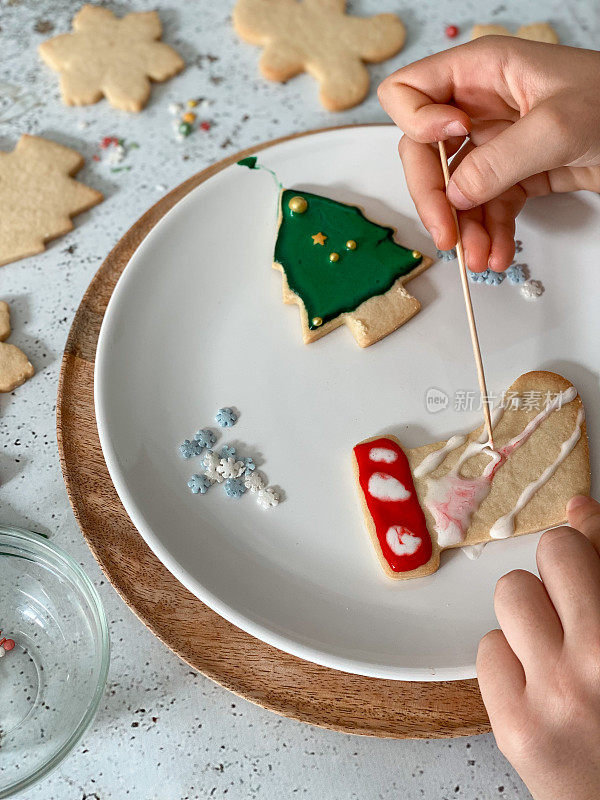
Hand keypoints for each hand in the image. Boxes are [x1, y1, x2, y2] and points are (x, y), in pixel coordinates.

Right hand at [378, 38, 599, 271]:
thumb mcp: (557, 126)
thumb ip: (499, 161)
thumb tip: (456, 195)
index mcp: (481, 71)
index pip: (409, 93)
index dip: (418, 123)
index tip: (452, 143)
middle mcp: (478, 106)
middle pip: (424, 153)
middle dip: (433, 197)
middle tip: (446, 235)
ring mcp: (494, 143)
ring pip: (455, 191)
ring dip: (463, 229)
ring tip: (479, 260)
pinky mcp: (513, 174)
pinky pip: (487, 208)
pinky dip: (489, 234)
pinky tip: (499, 254)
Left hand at [477, 495, 599, 799]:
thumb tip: (579, 511)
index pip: (595, 548)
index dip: (590, 531)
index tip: (583, 524)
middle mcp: (599, 660)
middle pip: (555, 554)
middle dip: (561, 569)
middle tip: (573, 602)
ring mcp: (555, 696)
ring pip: (512, 595)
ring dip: (529, 613)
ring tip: (554, 649)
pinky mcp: (515, 728)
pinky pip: (488, 651)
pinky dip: (507, 659)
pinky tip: (534, 684)